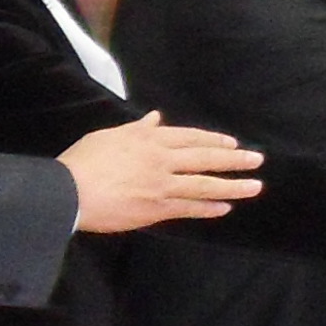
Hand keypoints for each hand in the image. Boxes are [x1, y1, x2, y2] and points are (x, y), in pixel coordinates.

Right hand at [60, 113, 261, 232]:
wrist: (68, 191)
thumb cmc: (83, 161)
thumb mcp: (110, 135)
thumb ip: (137, 129)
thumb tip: (155, 118)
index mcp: (149, 139)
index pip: (190, 137)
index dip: (214, 140)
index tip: (233, 143)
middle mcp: (161, 159)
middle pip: (205, 157)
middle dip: (235, 159)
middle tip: (257, 160)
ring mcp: (161, 185)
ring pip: (204, 184)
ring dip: (232, 185)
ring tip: (255, 186)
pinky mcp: (156, 208)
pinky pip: (189, 208)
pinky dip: (209, 208)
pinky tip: (225, 207)